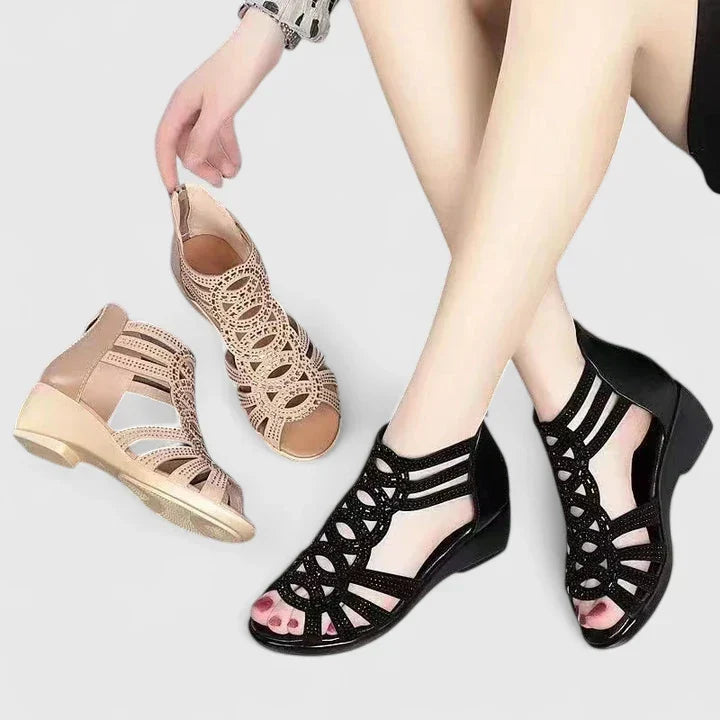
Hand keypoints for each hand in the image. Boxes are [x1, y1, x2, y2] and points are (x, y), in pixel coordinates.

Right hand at [156, 9, 284, 190]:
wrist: (259, 47)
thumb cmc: (236, 72)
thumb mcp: (218, 110)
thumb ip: (204, 139)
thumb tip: (192, 162)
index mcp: (181, 105)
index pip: (165, 142)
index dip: (166, 167)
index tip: (173, 190)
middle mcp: (190, 107)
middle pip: (187, 145)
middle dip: (200, 165)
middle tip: (217, 183)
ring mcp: (206, 107)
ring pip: (204, 141)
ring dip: (216, 160)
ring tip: (231, 175)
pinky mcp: (223, 106)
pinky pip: (220, 134)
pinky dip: (227, 150)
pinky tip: (237, 164)